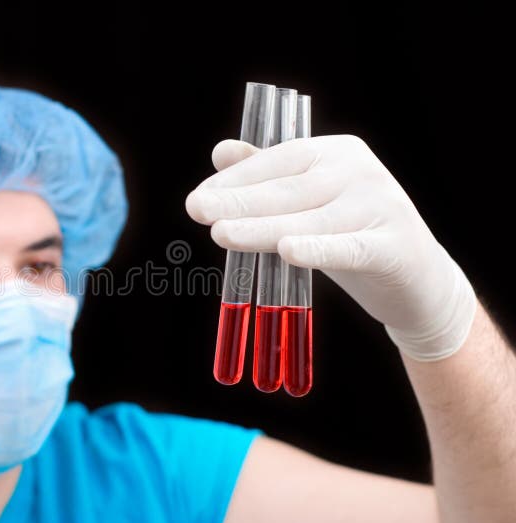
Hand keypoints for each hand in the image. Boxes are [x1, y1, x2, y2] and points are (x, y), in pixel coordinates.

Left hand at [185, 135, 476, 360]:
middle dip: (238, 200)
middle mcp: (360, 170)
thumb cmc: (352, 235)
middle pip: (287, 189)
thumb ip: (268, 175)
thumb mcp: (309, 202)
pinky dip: (317, 249)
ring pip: (308, 220)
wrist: (418, 280)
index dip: (236, 179)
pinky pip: (347, 248)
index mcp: (337, 151)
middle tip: (195, 208)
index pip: (278, 160)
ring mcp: (380, 205)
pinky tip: (288, 251)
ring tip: (220, 233)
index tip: (197, 197)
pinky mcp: (393, 246)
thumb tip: (221, 150)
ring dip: (261, 227)